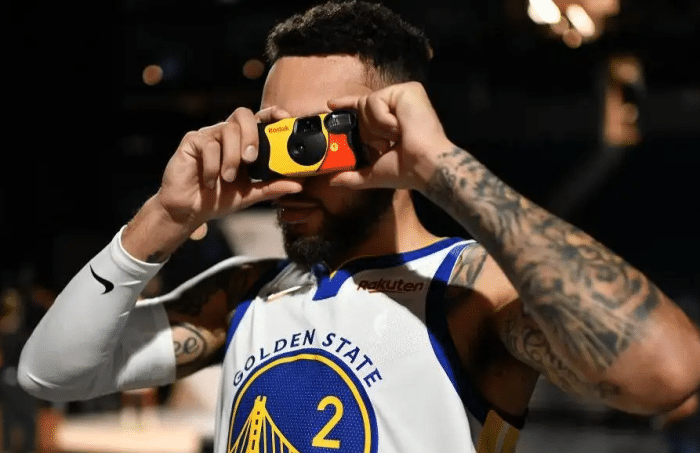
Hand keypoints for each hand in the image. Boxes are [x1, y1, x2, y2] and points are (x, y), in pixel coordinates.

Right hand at [156, 107, 302, 227]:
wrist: (188, 211)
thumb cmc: (217, 199)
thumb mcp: (250, 195)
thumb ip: (272, 187)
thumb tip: (299, 184)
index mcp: (243, 143)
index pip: (259, 119)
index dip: (272, 114)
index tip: (284, 117)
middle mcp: (226, 135)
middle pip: (242, 115)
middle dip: (251, 135)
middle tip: (251, 160)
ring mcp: (209, 136)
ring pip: (227, 129)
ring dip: (231, 157)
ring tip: (228, 178)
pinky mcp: (192, 142)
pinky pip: (207, 144)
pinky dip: (213, 165)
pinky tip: (211, 181)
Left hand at [327, 81, 453, 190]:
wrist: (424, 165)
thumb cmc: (405, 170)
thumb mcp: (373, 172)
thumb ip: (352, 175)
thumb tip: (332, 181)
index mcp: (389, 122)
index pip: (363, 109)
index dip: (347, 106)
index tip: (330, 105)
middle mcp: (396, 106)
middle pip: (361, 108)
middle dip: (368, 131)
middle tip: (387, 144)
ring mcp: (401, 96)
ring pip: (366, 104)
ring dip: (377, 128)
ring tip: (398, 136)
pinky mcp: (406, 90)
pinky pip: (375, 101)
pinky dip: (383, 119)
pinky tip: (400, 127)